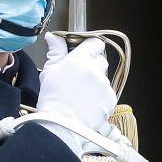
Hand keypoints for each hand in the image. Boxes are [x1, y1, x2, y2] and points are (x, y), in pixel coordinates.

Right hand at [36, 35, 117, 155]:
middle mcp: (96, 70)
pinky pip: (107, 93)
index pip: (95, 43)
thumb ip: (56, 51)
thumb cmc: (52, 98)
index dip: (89, 47)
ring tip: (80, 94)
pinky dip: (100, 97)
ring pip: (103, 78)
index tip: (83, 52)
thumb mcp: (50, 70)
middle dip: (91, 66)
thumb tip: (54, 37)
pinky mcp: (111, 98)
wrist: (61, 124)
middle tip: (78, 77)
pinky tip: (87, 103)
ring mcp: (105, 85)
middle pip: (100, 60)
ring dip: (95, 82)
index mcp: (80, 59)